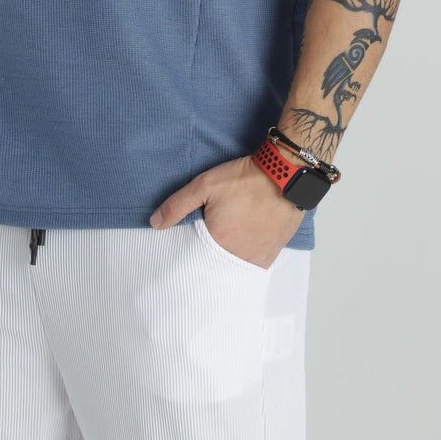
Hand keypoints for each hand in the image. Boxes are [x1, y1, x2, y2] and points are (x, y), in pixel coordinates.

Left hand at [149, 155, 304, 268]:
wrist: (285, 175)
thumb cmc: (246, 179)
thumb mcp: (205, 186)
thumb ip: (177, 206)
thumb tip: (155, 222)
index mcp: (218, 243)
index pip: (194, 258)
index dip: (192, 246)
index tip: (196, 233)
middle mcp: (238, 257)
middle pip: (215, 262)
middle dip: (210, 250)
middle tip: (215, 229)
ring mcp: (258, 257)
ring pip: (234, 264)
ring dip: (228, 253)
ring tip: (231, 231)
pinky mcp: (272, 253)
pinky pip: (252, 262)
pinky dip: (245, 253)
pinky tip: (244, 236)